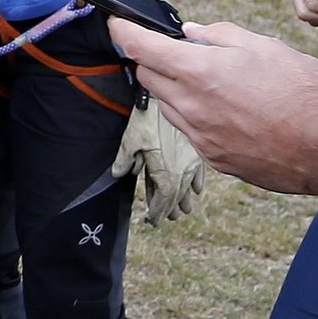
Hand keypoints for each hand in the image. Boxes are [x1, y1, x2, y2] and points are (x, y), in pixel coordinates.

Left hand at [109, 18, 317, 197]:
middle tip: (178, 49)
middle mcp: (192, 107)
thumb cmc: (306, 92)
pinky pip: (190, 130)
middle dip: (154, 59)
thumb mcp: (265, 46)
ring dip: (176, 89)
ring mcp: (201, 137)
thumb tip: (192, 33)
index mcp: (200, 71)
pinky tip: (227, 108)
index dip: (124, 31)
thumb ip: (220, 36)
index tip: (119, 23)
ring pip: (167, 106)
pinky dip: (196, 114)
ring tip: (213, 81)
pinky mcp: (215, 159)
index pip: (140, 48)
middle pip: (149, 77)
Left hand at [116, 98, 209, 224]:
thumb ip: (125, 159)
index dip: (158, 210)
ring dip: (185, 199)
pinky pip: (199, 172)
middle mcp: (181, 169)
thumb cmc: (146, 118)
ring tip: (184, 210)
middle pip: (177, 195)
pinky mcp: (196, 150)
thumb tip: (118, 173)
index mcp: (165, 170)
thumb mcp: (130, 139)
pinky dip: (197, 182)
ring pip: (188, 186)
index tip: (153, 220)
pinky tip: (197, 190)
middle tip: (169, 218)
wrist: (167, 98)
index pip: (163, 198)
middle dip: (171, 208)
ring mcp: (191, 160)